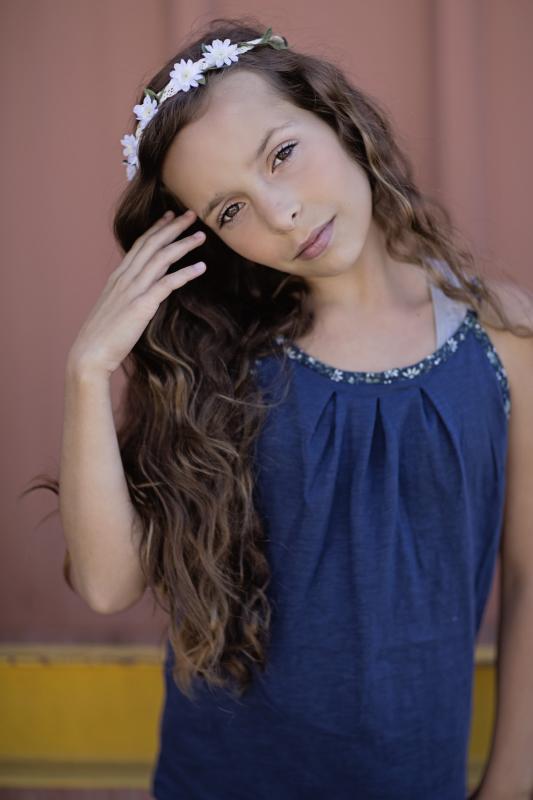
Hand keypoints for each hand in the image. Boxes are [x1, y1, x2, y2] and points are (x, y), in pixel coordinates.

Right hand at [67, 209, 206, 376]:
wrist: (90, 354)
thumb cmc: (103, 336)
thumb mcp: (115, 309)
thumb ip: (129, 296)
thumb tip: (144, 293)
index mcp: (118, 277)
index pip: (140, 245)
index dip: (157, 229)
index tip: (170, 216)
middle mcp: (125, 278)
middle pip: (152, 244)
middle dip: (173, 227)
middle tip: (192, 214)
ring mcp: (133, 290)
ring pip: (161, 258)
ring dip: (183, 244)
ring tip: (201, 236)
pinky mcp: (142, 305)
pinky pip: (168, 283)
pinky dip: (186, 273)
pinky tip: (201, 267)